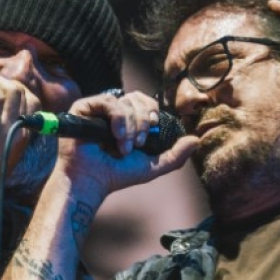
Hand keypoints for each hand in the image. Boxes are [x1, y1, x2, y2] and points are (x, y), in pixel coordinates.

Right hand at [56, 91, 199, 197]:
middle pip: (137, 99)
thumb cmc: (117, 175)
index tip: (153, 127)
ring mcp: (97, 109)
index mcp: (128, 120)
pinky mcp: (83, 108)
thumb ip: (175, 155)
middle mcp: (113, 112)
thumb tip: (196, 140)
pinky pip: (107, 101)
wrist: (93, 181)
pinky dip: (117, 118)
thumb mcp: (152, 166)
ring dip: (130, 126)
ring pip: (124, 102)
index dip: (151, 111)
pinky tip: (115, 135)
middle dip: (142, 122)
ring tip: (123, 147)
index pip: (145, 102)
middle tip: (137, 144)